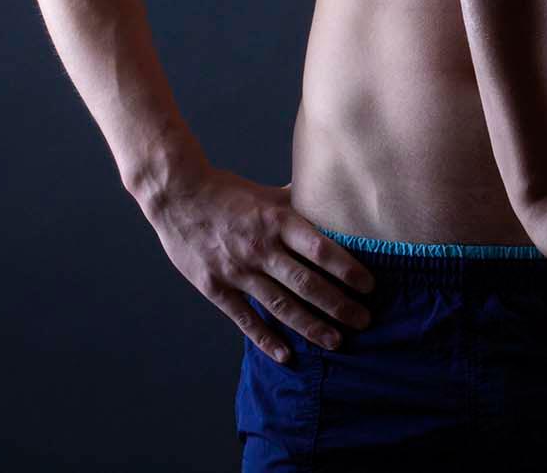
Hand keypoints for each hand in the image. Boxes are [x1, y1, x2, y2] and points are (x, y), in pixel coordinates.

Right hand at [144, 165, 374, 362]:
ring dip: (310, 326)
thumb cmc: (228, 192)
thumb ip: (301, 203)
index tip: (369, 285)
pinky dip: (265, 339)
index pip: (320, 249)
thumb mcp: (268, 193)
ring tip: (336, 341)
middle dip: (338, 305)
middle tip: (364, 320)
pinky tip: (287, 355)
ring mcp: (237, 270)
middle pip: (306, 282)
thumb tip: (336, 200)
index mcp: (277, 221)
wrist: (177, 194)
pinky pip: (244, 318)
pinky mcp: (215, 287)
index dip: (347, 269)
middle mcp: (260, 248)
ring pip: (280, 304)